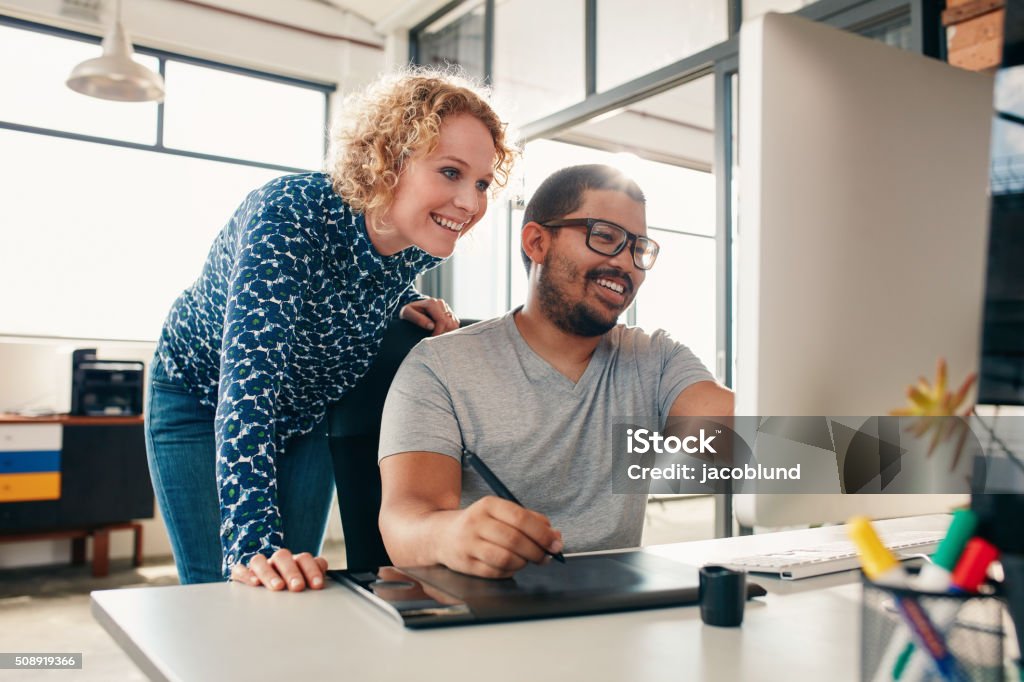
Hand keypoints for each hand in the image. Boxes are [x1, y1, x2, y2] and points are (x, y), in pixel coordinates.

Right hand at [230, 548, 327, 591]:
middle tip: (298, 587)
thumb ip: (314, 581)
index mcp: (294, 561)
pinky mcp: (241, 574)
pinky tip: (254, 584)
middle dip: (291, 572)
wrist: (262, 587)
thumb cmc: (290, 589)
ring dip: (269, 573)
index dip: (312, 570)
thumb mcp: (304, 584)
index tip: (317, 586)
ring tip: (277, 587)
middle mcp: (276, 561)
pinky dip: (246, 575)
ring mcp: (258, 566)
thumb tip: (322, 584)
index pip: (304, 559)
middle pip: (283, 556)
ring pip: (260, 561)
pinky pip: (240, 570)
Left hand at [399, 298, 459, 336]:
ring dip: (447, 333)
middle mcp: (441, 303)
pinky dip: (450, 330)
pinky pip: (455, 324)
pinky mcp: (450, 313)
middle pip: (450, 323)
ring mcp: (446, 308)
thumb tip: (431, 326)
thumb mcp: (407, 313)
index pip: (442, 321)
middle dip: (443, 334)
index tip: (431, 339)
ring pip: (454, 324)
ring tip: (437, 337)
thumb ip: (418, 319)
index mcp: (432, 303)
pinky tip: (440, 333)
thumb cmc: (408, 311)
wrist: (413, 308)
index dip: (438, 332)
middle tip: (434, 340)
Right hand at [437, 496, 562, 578]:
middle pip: (515, 540)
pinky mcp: (465, 564)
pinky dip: (510, 571)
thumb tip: (555, 535)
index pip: (520, 518)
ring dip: (524, 562)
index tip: (556, 543)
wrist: (440, 535)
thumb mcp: (500, 512)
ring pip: (506, 558)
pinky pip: (495, 572)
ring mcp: (468, 544)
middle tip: (546, 556)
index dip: (542, 533)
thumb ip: (529, 519)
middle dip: (537, 551)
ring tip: (527, 560)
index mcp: (488, 505)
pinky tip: (512, 566)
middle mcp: (476, 522)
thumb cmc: (479, 523)